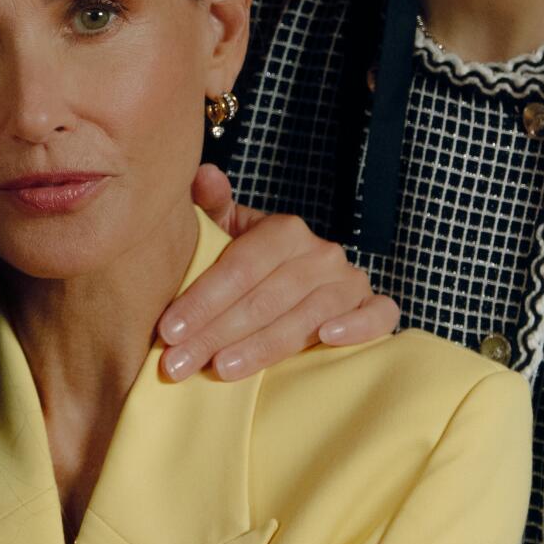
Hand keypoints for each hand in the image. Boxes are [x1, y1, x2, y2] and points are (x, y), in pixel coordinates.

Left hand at [161, 165, 399, 380]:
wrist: (293, 285)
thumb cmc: (249, 265)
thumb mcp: (226, 234)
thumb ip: (212, 206)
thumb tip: (205, 174)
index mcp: (285, 230)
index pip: (240, 267)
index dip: (202, 298)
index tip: (167, 329)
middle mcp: (321, 253)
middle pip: (266, 297)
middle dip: (216, 333)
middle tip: (178, 363)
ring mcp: (350, 281)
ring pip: (309, 315)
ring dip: (263, 345)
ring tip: (221, 369)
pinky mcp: (371, 308)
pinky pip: (377, 316)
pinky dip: (357, 326)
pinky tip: (327, 339)